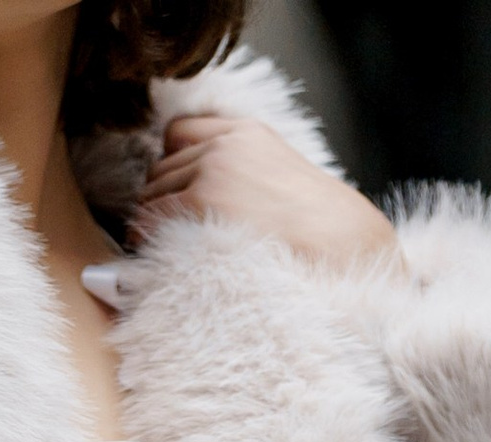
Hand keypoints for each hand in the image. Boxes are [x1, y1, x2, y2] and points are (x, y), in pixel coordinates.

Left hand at [131, 115, 398, 273]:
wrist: (342, 248)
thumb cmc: (316, 233)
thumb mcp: (278, 180)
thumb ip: (238, 173)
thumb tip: (188, 193)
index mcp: (245, 133)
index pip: (177, 134)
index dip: (172, 166)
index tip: (181, 198)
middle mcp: (224, 145)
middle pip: (158, 169)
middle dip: (161, 202)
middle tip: (172, 238)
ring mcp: (212, 171)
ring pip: (148, 196)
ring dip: (152, 225)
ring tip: (169, 253)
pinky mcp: (201, 202)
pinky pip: (148, 221)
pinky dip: (147, 241)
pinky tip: (161, 260)